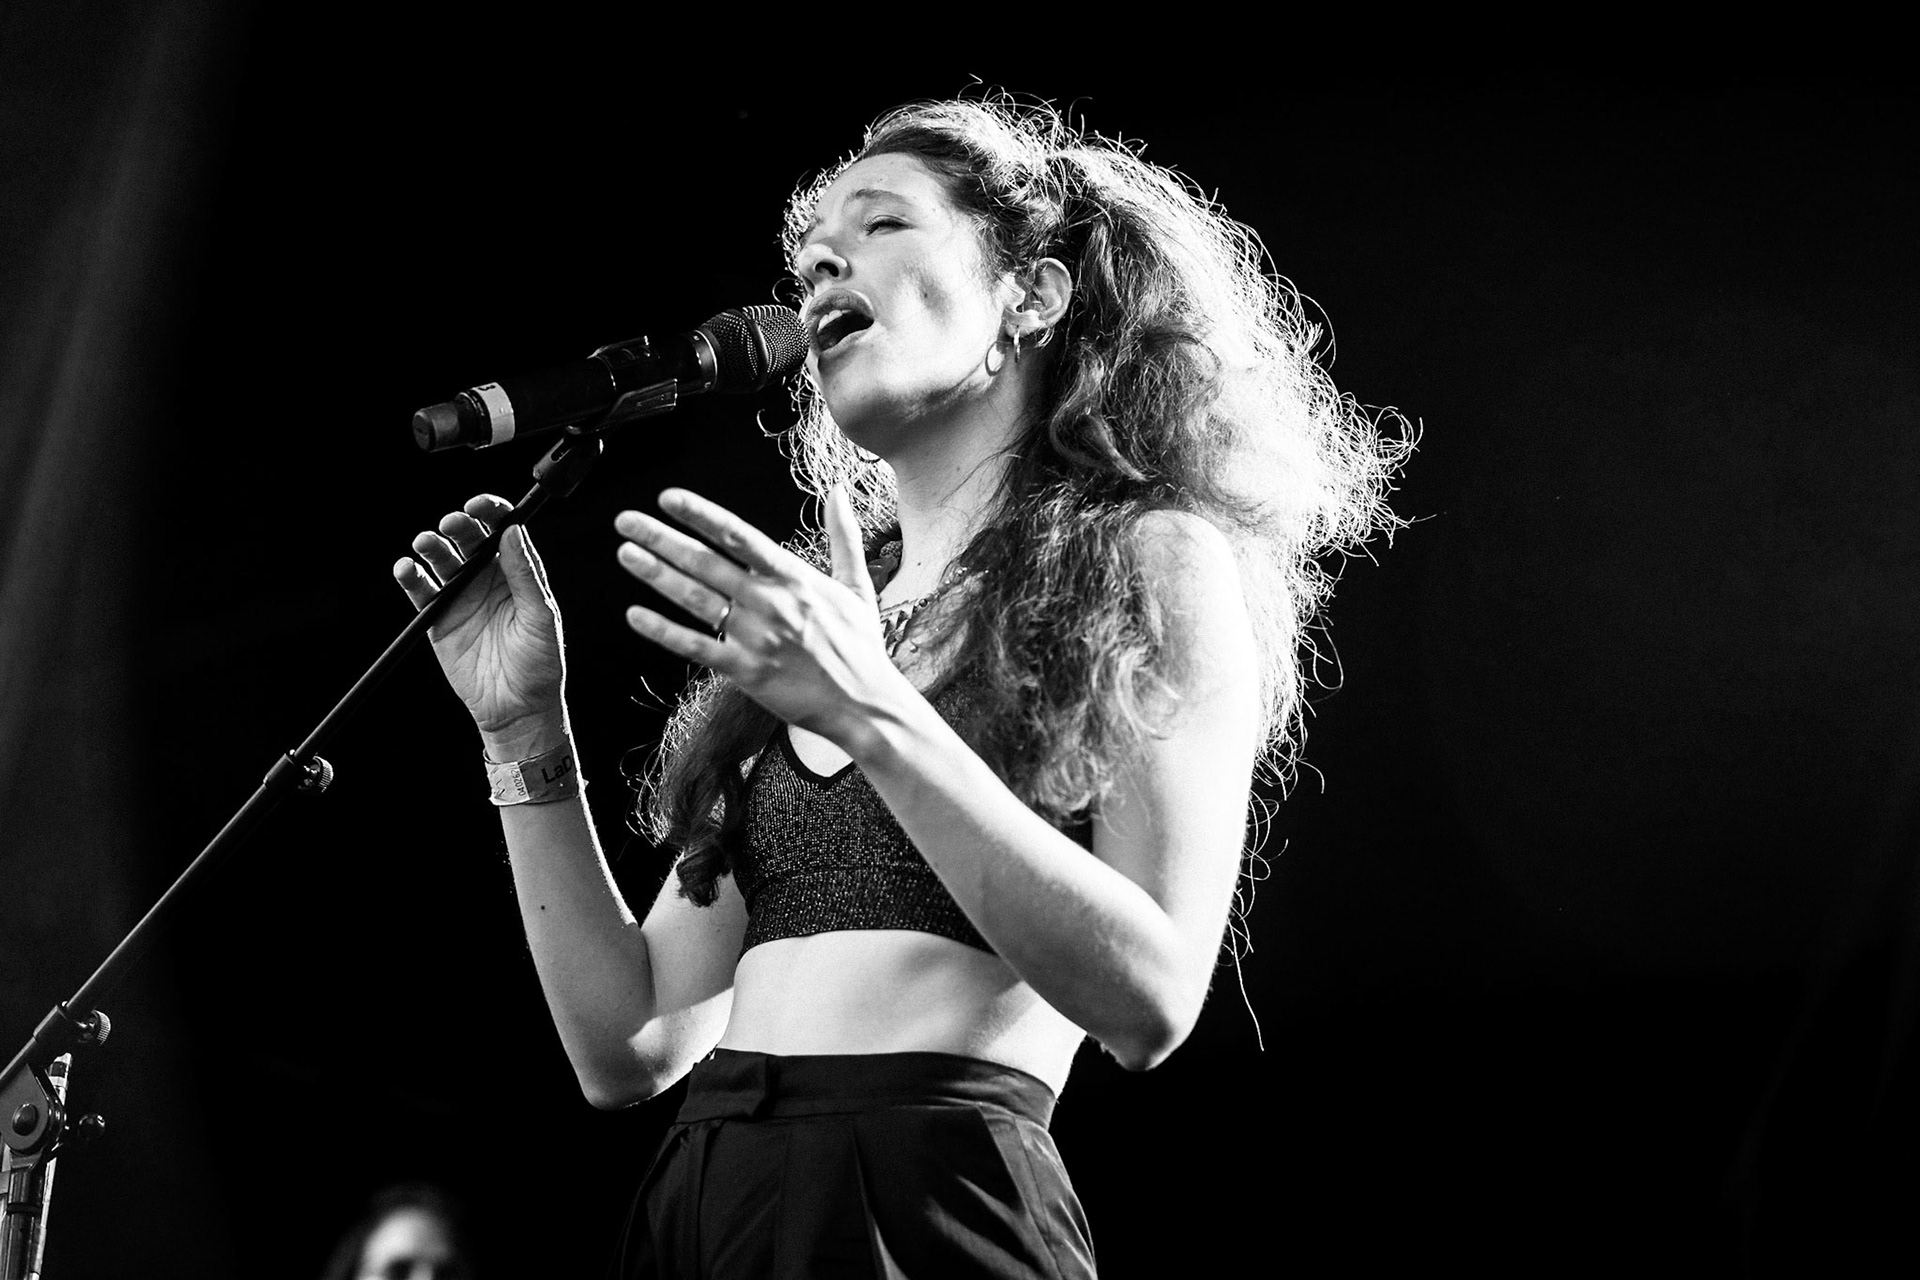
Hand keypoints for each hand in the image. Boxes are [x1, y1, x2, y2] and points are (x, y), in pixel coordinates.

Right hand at [393, 494, 566, 754]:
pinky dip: (410, 577)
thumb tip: (514, 532)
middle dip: (458, 525)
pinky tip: (406, 568)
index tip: (480, 505)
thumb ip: (526, 575)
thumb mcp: (541, 617)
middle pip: (467, 539)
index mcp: (515, 573)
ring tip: (427, 543)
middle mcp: (486, 579)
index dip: (490, 512)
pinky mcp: (438, 620)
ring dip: (431, 546)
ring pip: (441, 560)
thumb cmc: (540, 663)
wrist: (518, 708)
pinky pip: (421, 592)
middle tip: (452, 524)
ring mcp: (460, 597)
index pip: (501, 530)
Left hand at [614, 485, 906, 745]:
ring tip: (627, 554)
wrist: (865, 704)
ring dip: (656, 575)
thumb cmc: (860, 645)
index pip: (739, 536)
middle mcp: (770, 602)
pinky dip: (664, 631)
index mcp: (795, 578)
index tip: (669, 499)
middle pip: (706, 562)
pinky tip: (636, 615)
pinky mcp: (745, 670)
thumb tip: (837, 490)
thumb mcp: (857, 584)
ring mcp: (755, 637)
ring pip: (696, 599)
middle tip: (626, 521)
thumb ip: (843, 534)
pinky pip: (697, 647)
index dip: (701, 515)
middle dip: (662, 538)